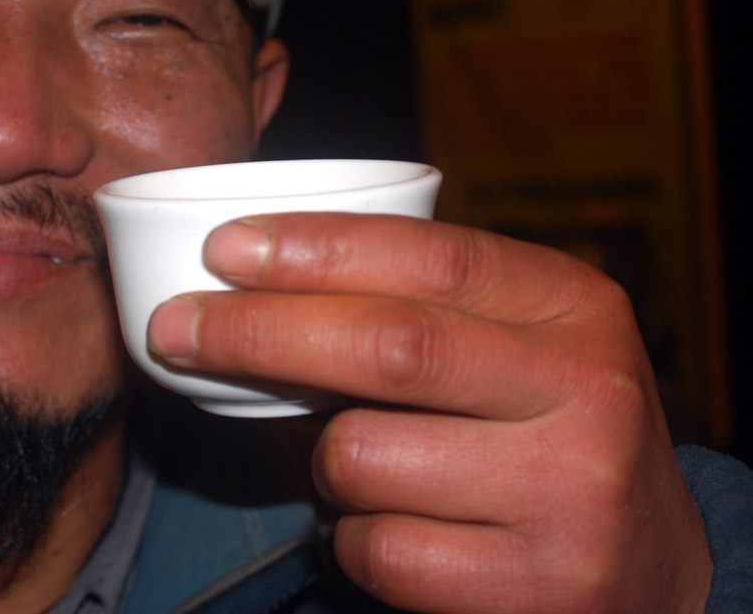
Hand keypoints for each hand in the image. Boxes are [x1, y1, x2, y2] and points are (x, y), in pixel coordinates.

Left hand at [147, 213, 712, 613]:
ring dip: (321, 457)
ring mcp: (564, 497)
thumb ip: (425, 300)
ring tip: (363, 458)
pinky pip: (374, 548)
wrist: (652, 566)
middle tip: (176, 327)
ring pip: (360, 456)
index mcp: (574, 308)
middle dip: (256, 333)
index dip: (314, 248)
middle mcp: (583, 394)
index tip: (225, 248)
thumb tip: (258, 267)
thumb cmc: (551, 428)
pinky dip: (348, 535)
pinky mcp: (529, 589)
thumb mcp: (522, 340)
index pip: (428, 257)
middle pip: (384, 348)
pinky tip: (391, 524)